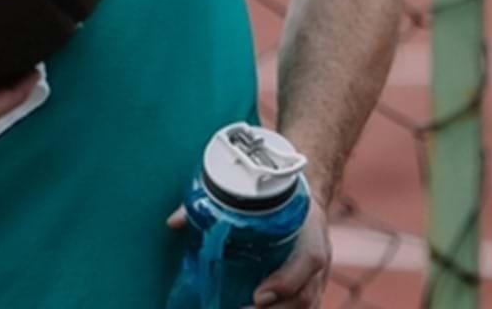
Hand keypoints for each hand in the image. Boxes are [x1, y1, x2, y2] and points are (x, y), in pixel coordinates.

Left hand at [164, 198, 329, 308]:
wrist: (302, 195)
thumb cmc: (271, 194)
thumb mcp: (252, 193)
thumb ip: (212, 206)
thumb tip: (174, 222)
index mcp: (308, 226)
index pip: (309, 259)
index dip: (286, 281)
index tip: (258, 295)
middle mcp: (317, 254)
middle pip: (306, 294)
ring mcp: (318, 275)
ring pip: (307, 305)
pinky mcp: (313, 287)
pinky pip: (305, 306)